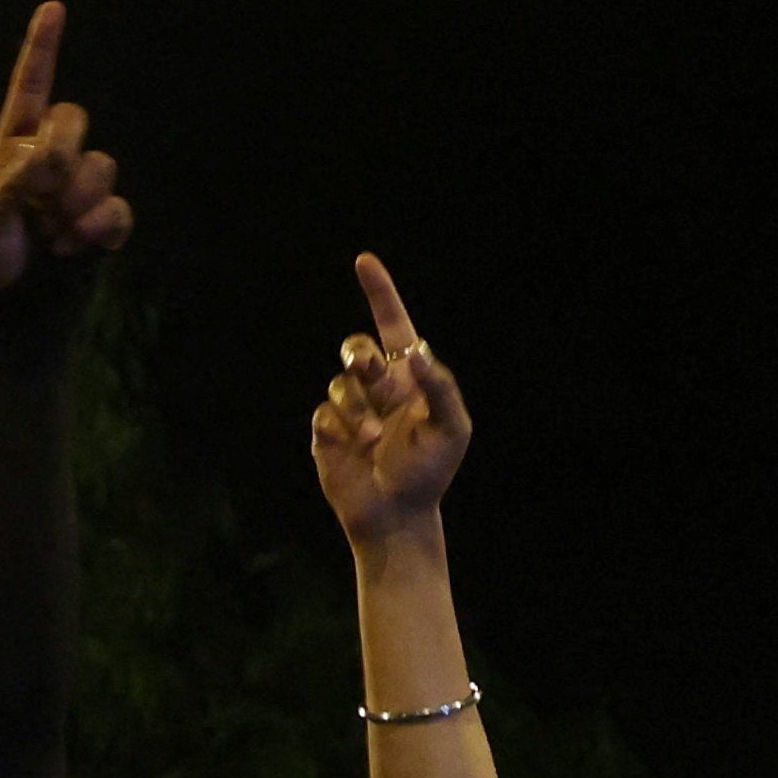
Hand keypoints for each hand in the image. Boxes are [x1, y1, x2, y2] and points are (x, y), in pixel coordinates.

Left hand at [0, 0, 131, 297]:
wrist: (21, 320)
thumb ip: (12, 184)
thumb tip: (48, 160)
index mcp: (12, 152)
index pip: (29, 92)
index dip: (42, 50)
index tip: (53, 8)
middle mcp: (50, 162)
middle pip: (73, 119)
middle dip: (61, 151)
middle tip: (42, 194)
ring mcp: (81, 190)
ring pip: (101, 164)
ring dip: (79, 200)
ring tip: (56, 236)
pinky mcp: (107, 223)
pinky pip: (119, 208)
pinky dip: (100, 229)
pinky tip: (79, 250)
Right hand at [312, 253, 472, 547]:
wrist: (397, 515)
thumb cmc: (429, 473)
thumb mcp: (452, 429)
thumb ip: (440, 387)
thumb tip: (416, 352)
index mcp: (408, 378)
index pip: (392, 324)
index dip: (379, 292)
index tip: (365, 261)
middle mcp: (377, 386)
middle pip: (356, 347)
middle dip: (360, 355)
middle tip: (371, 372)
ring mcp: (350, 408)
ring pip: (340, 383)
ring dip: (358, 409)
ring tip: (374, 439)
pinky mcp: (327, 431)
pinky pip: (325, 413)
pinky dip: (342, 428)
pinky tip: (356, 450)